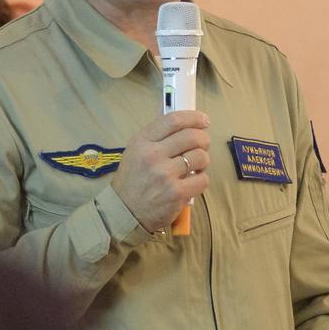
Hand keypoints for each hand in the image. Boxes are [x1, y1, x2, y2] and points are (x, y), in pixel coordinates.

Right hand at [109, 111, 209, 233]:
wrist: (125, 211)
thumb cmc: (133, 180)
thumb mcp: (135, 152)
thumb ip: (156, 137)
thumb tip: (183, 122)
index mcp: (141, 142)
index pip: (173, 120)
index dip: (193, 117)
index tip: (203, 120)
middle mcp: (152, 155)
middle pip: (192, 137)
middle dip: (203, 139)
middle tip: (202, 145)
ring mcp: (165, 175)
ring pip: (201, 157)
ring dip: (203, 161)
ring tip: (194, 166)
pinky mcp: (176, 193)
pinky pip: (203, 179)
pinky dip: (201, 180)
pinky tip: (191, 182)